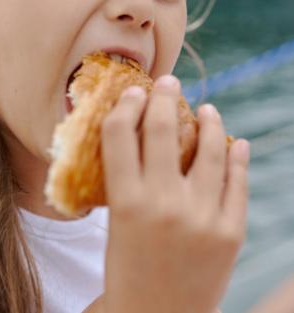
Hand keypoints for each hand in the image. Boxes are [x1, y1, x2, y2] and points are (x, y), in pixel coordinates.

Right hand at [100, 75, 248, 312]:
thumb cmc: (126, 270)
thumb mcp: (115, 224)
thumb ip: (127, 182)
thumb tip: (140, 135)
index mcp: (124, 202)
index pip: (121, 134)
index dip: (126, 106)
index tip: (131, 92)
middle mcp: (163, 203)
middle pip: (164, 131)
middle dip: (164, 99)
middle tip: (166, 83)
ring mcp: (202, 217)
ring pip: (210, 150)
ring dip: (208, 122)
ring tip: (207, 109)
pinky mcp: (231, 232)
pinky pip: (237, 182)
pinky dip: (238, 157)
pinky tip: (236, 142)